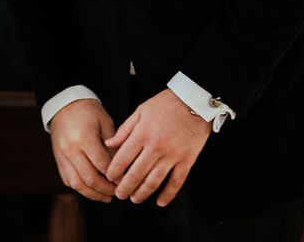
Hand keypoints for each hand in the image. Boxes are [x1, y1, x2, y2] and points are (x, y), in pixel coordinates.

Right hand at [49, 99, 117, 202]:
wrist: (64, 105)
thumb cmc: (88, 111)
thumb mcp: (105, 122)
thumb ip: (113, 145)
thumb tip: (120, 167)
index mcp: (84, 138)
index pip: (102, 165)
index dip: (116, 176)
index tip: (126, 180)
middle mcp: (71, 149)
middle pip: (90, 178)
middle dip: (106, 189)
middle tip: (118, 192)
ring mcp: (62, 156)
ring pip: (77, 184)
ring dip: (93, 194)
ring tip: (106, 197)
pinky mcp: (58, 159)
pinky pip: (68, 180)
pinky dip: (80, 188)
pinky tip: (92, 190)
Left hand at [104, 89, 210, 205]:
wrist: (194, 101)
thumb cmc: (166, 104)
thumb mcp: (141, 110)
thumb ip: (124, 129)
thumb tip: (109, 144)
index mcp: (142, 134)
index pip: (123, 158)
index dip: (114, 171)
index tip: (109, 178)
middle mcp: (156, 147)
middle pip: (136, 174)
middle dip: (125, 187)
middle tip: (119, 195)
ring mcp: (172, 155)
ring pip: (154, 181)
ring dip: (143, 193)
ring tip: (135, 199)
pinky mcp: (187, 160)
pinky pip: (177, 182)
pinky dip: (168, 194)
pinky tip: (161, 202)